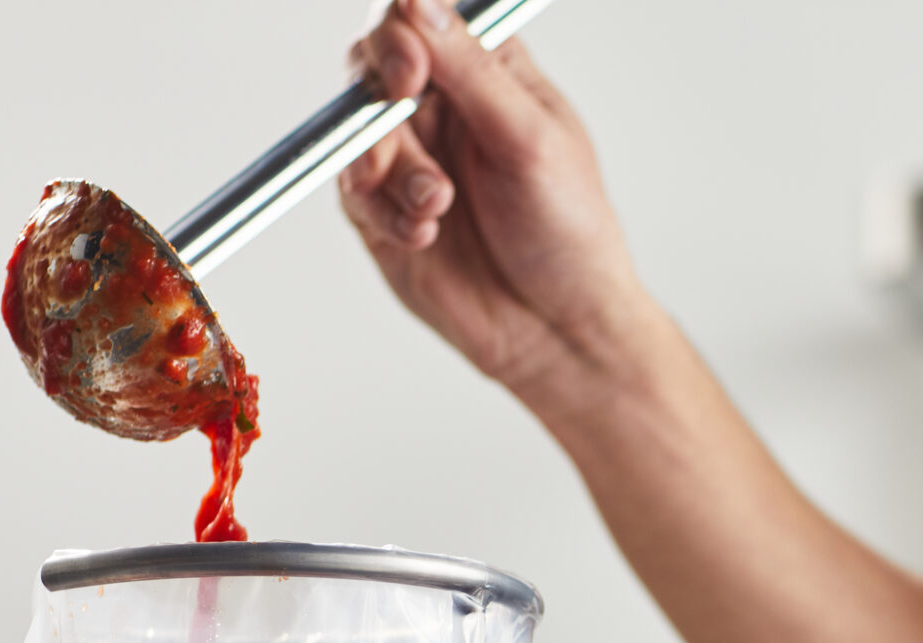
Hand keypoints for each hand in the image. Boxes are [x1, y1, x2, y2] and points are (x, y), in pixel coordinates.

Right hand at [338, 0, 662, 415]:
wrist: (558, 331)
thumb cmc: (568, 235)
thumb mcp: (530, 141)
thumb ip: (473, 72)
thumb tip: (418, 2)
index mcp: (489, 75)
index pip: (424, 19)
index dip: (404, 31)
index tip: (412, 69)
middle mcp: (444, 110)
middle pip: (374, 65)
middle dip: (380, 90)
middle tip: (401, 109)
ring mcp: (410, 161)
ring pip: (357, 130)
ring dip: (390, 164)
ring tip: (437, 205)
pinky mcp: (384, 213)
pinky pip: (354, 191)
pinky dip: (383, 209)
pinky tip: (425, 233)